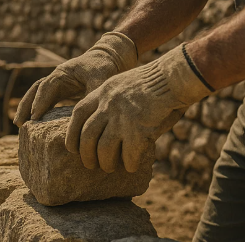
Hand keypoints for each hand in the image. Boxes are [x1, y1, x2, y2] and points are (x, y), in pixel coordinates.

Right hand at [15, 32, 137, 125]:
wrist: (108, 58)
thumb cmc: (104, 68)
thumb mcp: (100, 81)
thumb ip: (91, 95)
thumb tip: (83, 114)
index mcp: (62, 73)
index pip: (46, 88)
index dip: (40, 103)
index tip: (34, 117)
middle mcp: (55, 78)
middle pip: (35, 90)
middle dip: (25, 106)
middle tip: (18, 123)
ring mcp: (57, 84)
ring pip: (37, 95)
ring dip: (27, 107)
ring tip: (19, 123)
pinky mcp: (62, 90)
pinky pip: (46, 100)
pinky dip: (39, 109)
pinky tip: (35, 122)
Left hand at [67, 43, 211, 172]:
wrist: (172, 77)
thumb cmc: (153, 82)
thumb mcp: (122, 84)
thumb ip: (111, 101)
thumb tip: (104, 125)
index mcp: (102, 92)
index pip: (77, 114)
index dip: (72, 133)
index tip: (72, 147)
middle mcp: (108, 105)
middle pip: (87, 135)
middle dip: (86, 154)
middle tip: (90, 164)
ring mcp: (122, 118)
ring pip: (104, 149)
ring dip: (105, 163)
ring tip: (109, 168)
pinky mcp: (139, 129)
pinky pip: (128, 155)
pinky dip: (128, 164)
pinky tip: (131, 167)